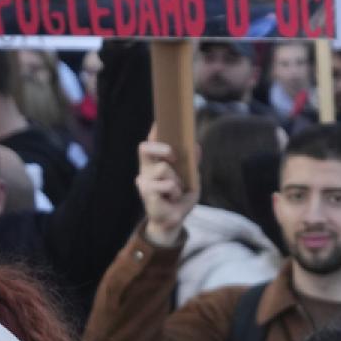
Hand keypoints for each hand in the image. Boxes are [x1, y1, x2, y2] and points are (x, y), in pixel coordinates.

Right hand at [136, 127, 197, 248]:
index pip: (150, 143)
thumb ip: (192, 163)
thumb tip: (196, 145)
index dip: (154, 131)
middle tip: (175, 156)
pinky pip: (167, 184)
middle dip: (162, 148)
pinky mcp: (146, 192)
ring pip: (163, 168)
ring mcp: (144, 181)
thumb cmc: (180, 198)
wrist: (173, 221)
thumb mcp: (191, 179)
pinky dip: (175, 191)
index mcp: (155, 163)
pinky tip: (171, 199)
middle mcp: (146, 170)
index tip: (159, 119)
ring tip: (176, 191)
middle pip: (145, 148)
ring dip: (176, 180)